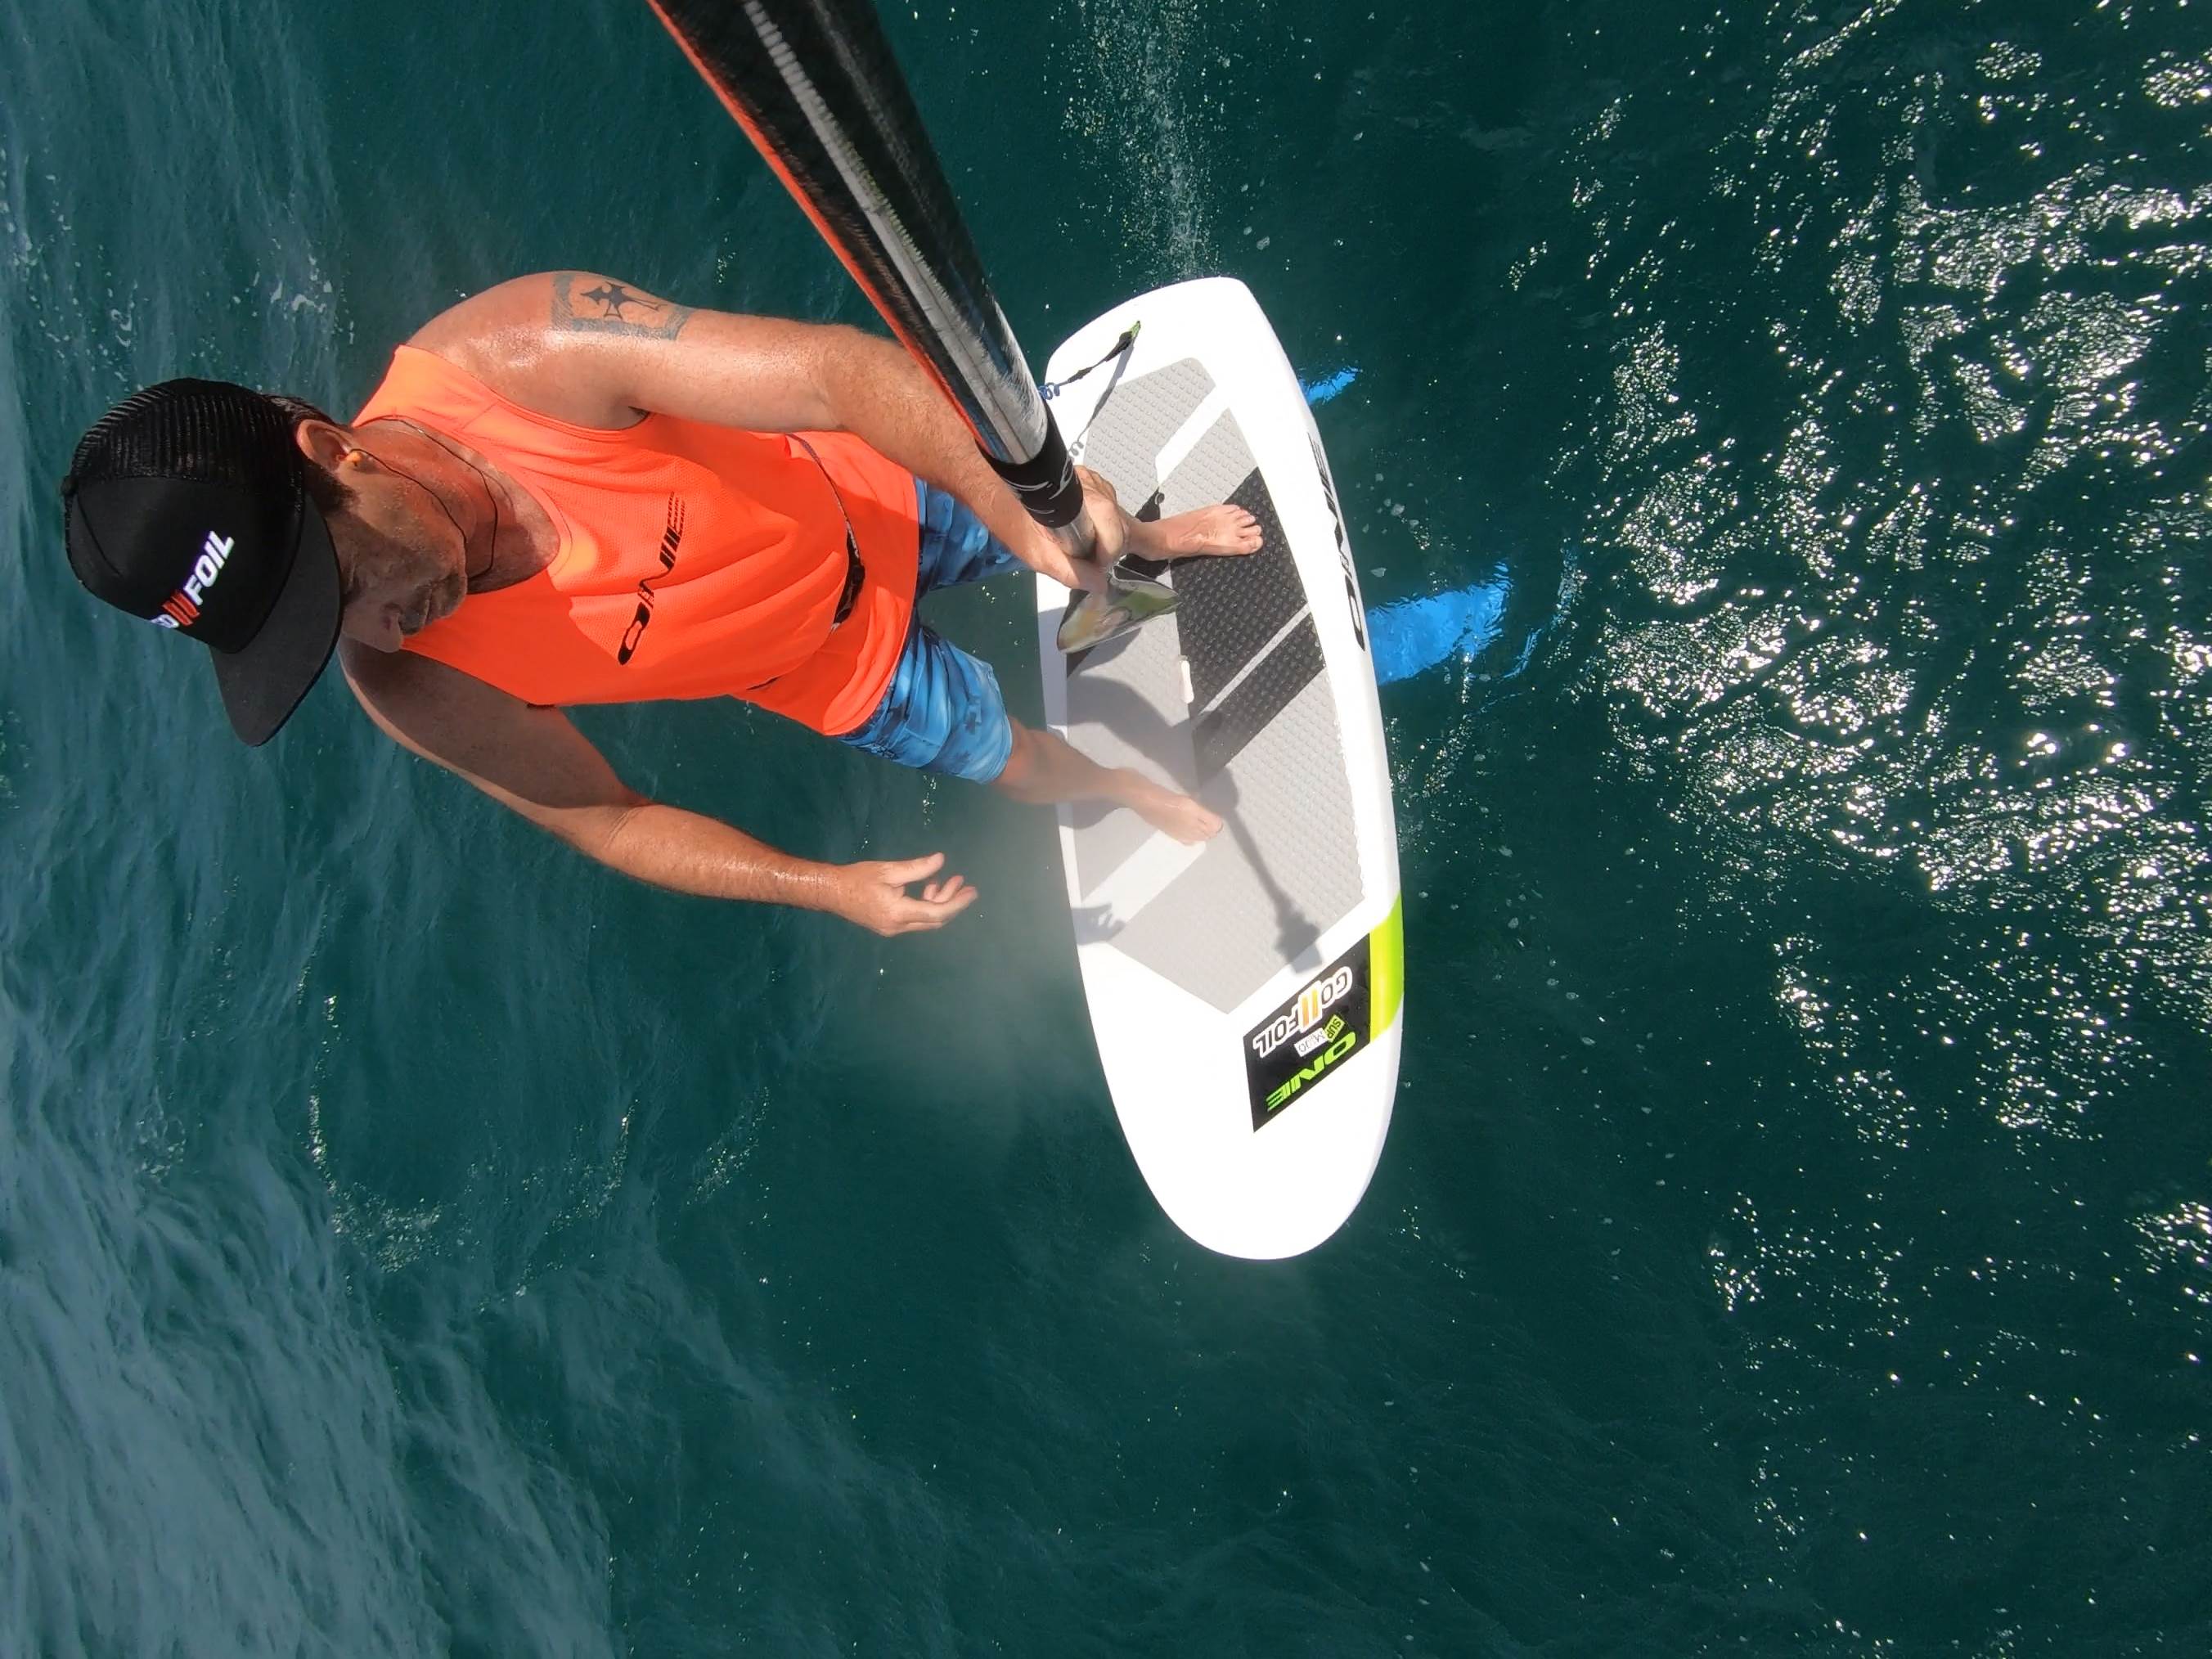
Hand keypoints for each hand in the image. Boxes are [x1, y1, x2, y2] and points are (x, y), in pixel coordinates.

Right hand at [831, 852, 977, 935]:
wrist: (832, 892)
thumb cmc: (857, 879)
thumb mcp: (888, 870)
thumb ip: (917, 868)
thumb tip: (941, 860)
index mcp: (898, 913)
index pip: (936, 913)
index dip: (957, 903)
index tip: (971, 892)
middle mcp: (897, 927)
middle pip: (935, 920)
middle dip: (952, 902)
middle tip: (965, 884)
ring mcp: (893, 929)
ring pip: (926, 920)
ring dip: (940, 901)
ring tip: (949, 880)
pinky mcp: (889, 926)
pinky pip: (915, 919)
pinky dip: (926, 904)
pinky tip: (930, 886)